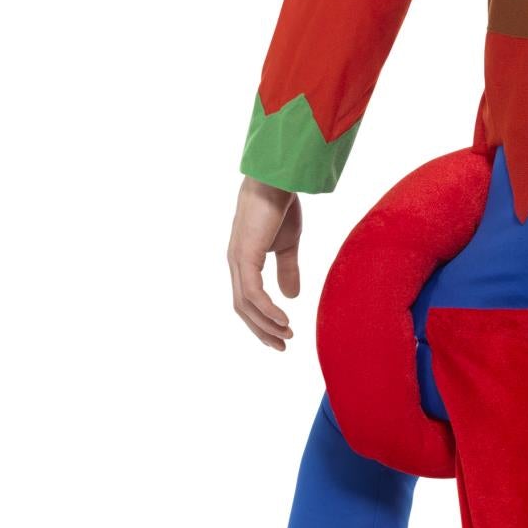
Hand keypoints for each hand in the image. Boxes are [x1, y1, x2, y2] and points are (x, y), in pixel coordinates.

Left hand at [228, 177, 300, 349]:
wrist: (276, 181)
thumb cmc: (280, 207)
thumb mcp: (288, 245)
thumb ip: (288, 270)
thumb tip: (291, 297)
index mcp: (244, 262)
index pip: (248, 301)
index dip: (262, 321)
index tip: (281, 336)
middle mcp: (236, 264)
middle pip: (243, 309)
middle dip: (262, 330)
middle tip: (282, 346)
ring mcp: (238, 261)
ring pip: (246, 305)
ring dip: (266, 324)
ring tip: (286, 335)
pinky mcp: (246, 256)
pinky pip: (254, 293)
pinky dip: (267, 310)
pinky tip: (283, 319)